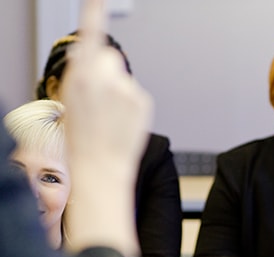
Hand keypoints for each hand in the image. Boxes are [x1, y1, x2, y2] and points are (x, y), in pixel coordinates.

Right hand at [61, 0, 152, 255]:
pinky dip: (130, 103)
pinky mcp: (143, 100)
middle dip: (107, 70)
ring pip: (123, 76)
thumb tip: (92, 58)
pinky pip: (135, 92)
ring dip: (118, 88)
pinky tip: (121, 120)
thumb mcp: (70, 99)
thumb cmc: (81, 137)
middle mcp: (106, 78)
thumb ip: (82, 75)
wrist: (101, 165)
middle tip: (100, 97)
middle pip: (111, 56)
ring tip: (110, 114)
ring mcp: (127, 89)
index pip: (91, 34)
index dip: (94, 13)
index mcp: (81, 75)